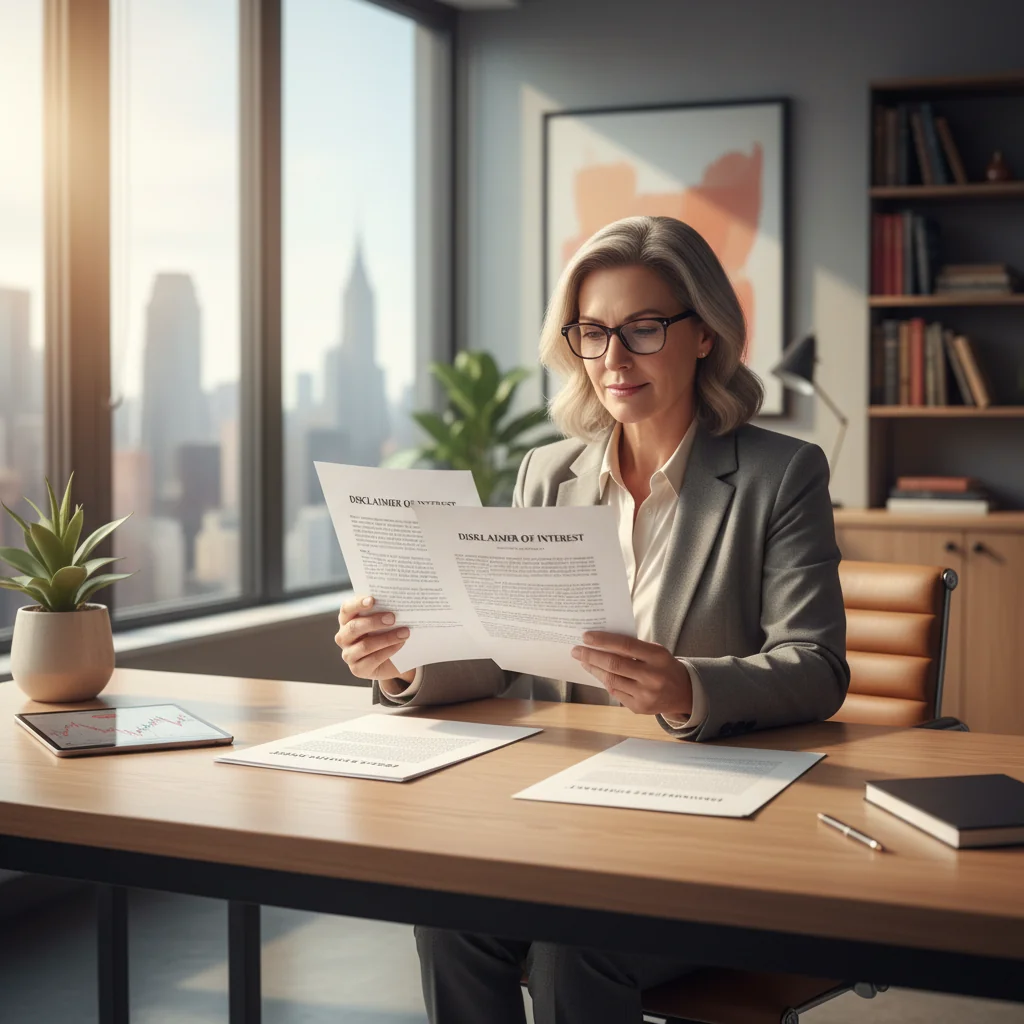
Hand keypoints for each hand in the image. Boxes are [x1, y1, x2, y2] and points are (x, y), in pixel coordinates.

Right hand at [336, 595, 415, 683]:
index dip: (357, 603)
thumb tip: (398, 601)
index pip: (347, 608)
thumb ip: (384, 610)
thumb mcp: (383, 620)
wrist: (392, 659)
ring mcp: (348, 654)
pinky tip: (400, 644)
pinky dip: (389, 650)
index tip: (372, 600)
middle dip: (374, 621)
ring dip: (387, 638)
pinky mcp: (357, 669)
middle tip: (393, 618)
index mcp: (346, 619)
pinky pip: (373, 659)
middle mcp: (343, 637)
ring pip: (365, 645)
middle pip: (354, 627)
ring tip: (404, 632)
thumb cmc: (386, 632)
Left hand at [571, 631, 692, 716]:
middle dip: (591, 656)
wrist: (683, 692)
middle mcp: (652, 676)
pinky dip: (605, 682)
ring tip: (583, 661)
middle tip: (576, 650)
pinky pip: (616, 693)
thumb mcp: (655, 652)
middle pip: (614, 664)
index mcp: (657, 656)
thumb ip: (633, 648)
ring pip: (611, 680)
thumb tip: (600, 643)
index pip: (625, 645)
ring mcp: (646, 694)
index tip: (586, 637)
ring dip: (594, 669)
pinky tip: (598, 674)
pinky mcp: (640, 708)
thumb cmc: (663, 666)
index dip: (603, 641)